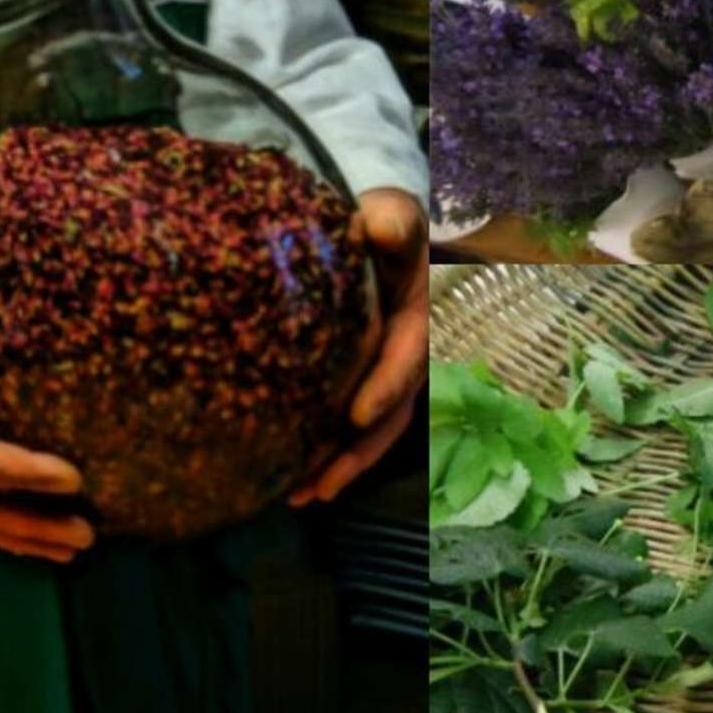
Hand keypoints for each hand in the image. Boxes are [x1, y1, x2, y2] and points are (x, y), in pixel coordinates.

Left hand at [290, 188, 428, 508]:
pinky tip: (294, 485)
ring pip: (370, 432)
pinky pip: (349, 429)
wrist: (371, 232)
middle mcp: (407, 358)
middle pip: (390, 414)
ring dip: (340, 467)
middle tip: (322, 483)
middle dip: (359, 452)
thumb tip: (382, 228)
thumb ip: (392, 221)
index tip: (355, 415)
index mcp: (418, 318)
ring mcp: (385, 378)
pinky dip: (328, 458)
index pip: (406, 357)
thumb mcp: (392, 215)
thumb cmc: (379, 224)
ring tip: (301, 497)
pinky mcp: (360, 387)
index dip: (386, 387)